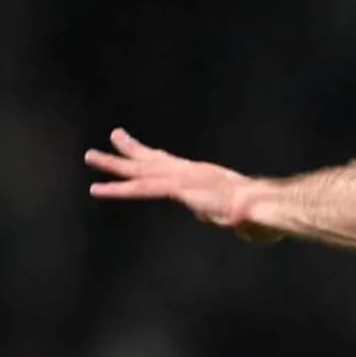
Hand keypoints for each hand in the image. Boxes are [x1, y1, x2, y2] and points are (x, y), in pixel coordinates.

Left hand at [85, 128, 278, 241]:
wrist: (265, 206)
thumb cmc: (263, 214)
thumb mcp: (241, 217)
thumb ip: (227, 216)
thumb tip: (220, 217)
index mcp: (206, 178)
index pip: (175, 167)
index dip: (156, 161)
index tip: (143, 153)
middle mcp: (191, 172)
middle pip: (155, 160)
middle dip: (132, 151)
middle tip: (112, 139)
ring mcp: (182, 177)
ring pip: (141, 170)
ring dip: (114, 164)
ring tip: (90, 156)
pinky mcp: (176, 187)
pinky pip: (140, 188)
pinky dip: (118, 189)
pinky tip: (96, 189)